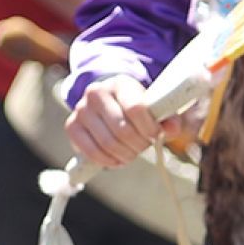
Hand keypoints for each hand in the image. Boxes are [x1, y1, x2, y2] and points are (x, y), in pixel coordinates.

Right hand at [66, 74, 185, 168]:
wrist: (108, 100)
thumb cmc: (136, 106)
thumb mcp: (154, 106)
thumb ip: (168, 117)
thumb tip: (171, 129)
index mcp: (120, 83)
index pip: (136, 108)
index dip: (150, 128)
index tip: (157, 135)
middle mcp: (96, 92)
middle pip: (122, 129)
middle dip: (139, 144)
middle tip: (145, 146)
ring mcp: (81, 109)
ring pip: (107, 143)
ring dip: (125, 155)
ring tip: (133, 153)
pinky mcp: (72, 126)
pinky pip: (90, 151)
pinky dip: (107, 161)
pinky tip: (117, 160)